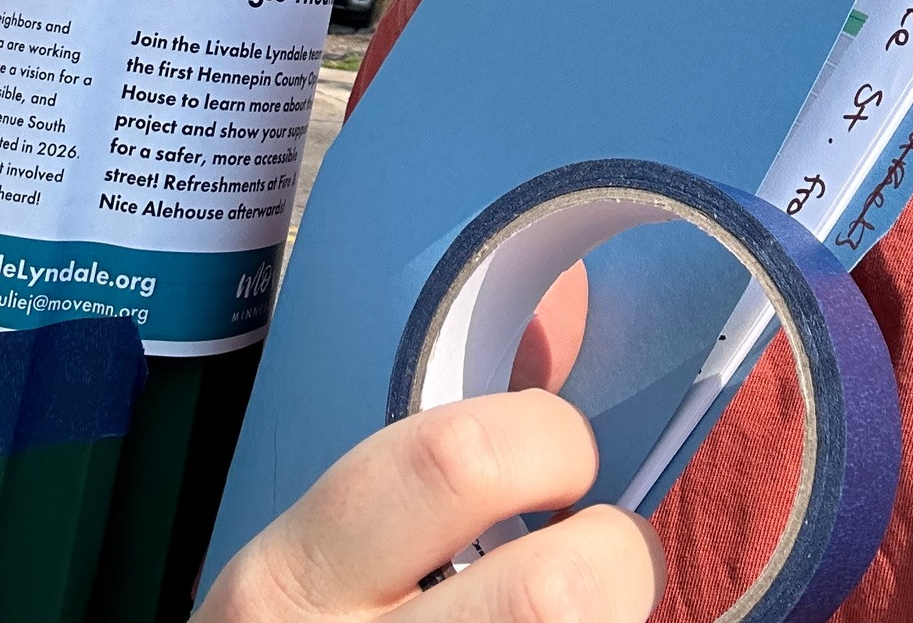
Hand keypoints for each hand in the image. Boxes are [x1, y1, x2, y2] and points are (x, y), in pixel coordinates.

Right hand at [196, 389, 663, 622]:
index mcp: (295, 575)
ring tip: (592, 613)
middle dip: (617, 560)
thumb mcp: (323, 559)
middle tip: (606, 561)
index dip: (548, 440)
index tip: (565, 462)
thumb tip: (558, 319)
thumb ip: (427, 476)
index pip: (456, 461)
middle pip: (550, 593)